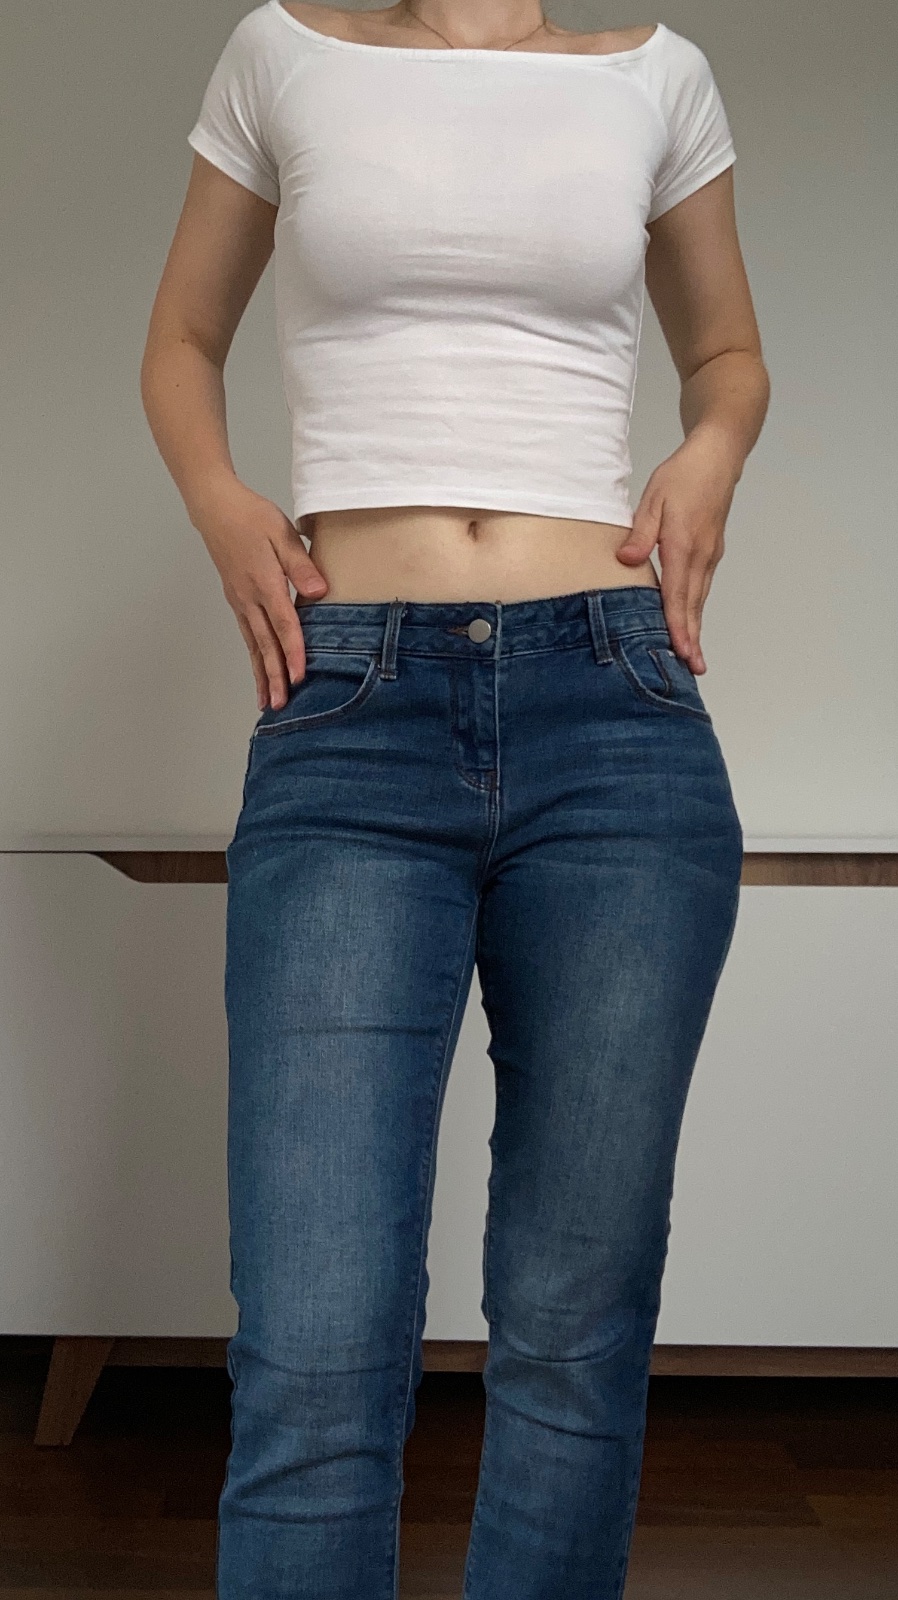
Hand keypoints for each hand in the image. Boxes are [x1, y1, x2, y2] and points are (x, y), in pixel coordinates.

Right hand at [191, 476, 328, 708]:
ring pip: (253, 645)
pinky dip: (253, 658)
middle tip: (280, 705)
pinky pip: (247, 636)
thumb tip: (319, 591)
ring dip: (261, 674)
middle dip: (274, 677)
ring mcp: (240, 601)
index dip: (294, 653)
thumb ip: (301, 565)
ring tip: (266, 701)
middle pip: (265, 645)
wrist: (215, 508)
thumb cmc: (251, 517)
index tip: (300, 677)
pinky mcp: (237, 600)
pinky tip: (258, 671)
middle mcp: (249, 598)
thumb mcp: (282, 534)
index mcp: (264, 583)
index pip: (283, 625)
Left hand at [615, 428, 738, 673]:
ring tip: (693, 656)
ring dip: (695, 627)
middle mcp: (700, 555)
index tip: (679, 648)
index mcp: (683, 544)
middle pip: (693, 604)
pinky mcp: (710, 551)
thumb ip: (640, 532)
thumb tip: (627, 561)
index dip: (677, 623)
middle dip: (691, 637)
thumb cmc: (683, 475)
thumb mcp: (653, 498)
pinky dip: (696, 608)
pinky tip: (691, 622)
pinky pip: (701, 586)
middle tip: (693, 667)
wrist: (719, 457)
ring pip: (699, 598)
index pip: (678, 592)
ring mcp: (709, 554)